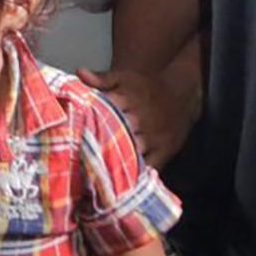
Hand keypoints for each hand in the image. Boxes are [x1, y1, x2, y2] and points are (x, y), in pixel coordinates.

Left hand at [78, 66, 199, 167]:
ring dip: (116, 163)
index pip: (104, 114)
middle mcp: (139, 121)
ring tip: (97, 176)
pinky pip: (150, 167)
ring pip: (132, 154)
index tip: (74, 136)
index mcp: (126, 101)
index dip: (89, 125)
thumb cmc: (146, 87)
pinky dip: (137, 175)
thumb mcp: (124, 77)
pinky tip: (122, 183)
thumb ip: (102, 78)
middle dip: (100, 147)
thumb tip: (80, 73)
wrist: (181, 93)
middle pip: (116, 136)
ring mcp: (153, 138)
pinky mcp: (164, 151)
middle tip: (80, 161)